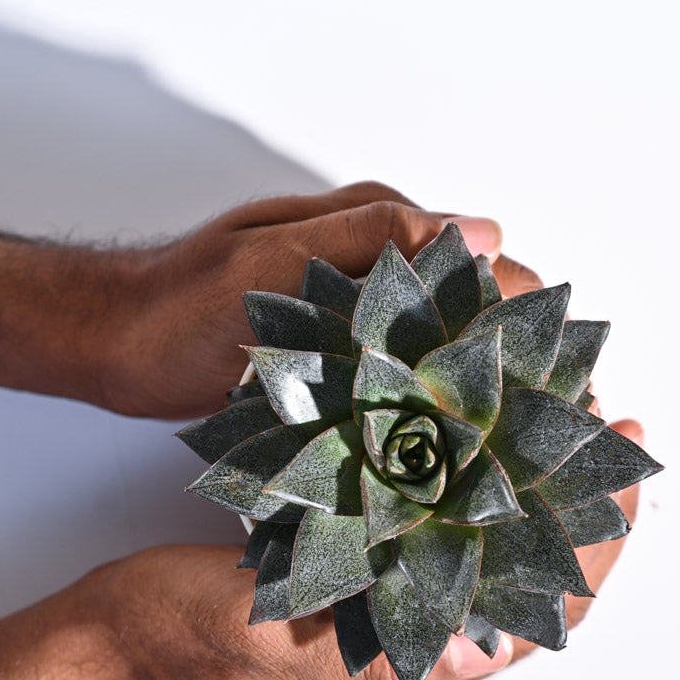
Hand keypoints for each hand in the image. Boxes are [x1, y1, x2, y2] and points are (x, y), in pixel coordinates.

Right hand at [94, 419, 642, 679]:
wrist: (113, 642)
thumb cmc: (174, 642)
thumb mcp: (258, 640)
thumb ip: (360, 655)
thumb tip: (483, 660)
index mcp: (405, 675)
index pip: (534, 618)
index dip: (592, 551)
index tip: (627, 477)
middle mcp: (409, 644)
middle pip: (525, 580)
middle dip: (576, 509)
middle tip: (611, 430)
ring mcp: (384, 610)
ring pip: (485, 552)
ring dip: (528, 492)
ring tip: (561, 424)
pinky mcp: (353, 578)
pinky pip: (433, 535)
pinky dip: (467, 488)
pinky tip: (474, 442)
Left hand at [99, 181, 541, 418]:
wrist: (119, 344)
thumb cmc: (185, 302)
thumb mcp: (272, 260)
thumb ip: (369, 235)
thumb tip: (483, 231)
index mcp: (378, 229)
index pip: (485, 263)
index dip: (529, 314)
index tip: (560, 375)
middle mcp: (381, 270)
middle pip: (476, 310)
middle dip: (517, 361)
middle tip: (549, 425)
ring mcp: (362, 317)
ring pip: (446, 350)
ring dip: (479, 391)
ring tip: (516, 449)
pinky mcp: (343, 360)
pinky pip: (405, 379)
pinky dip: (431, 409)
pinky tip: (449, 450)